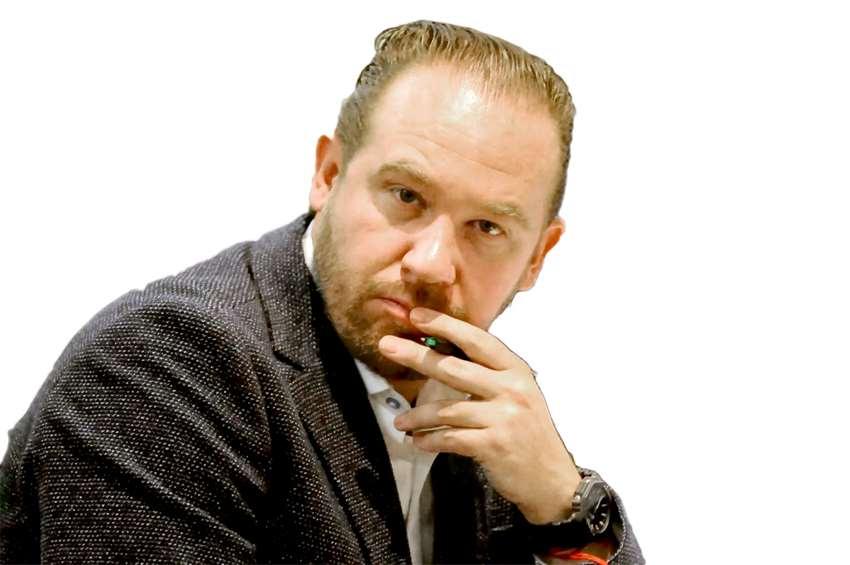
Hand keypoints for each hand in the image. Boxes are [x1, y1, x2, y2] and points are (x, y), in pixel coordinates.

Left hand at [377, 307, 581, 524]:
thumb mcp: (516, 394)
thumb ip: (487, 374)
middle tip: (387, 346)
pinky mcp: (493, 445)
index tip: (417, 315)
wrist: (550, 478)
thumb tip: (440, 355)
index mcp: (516, 370)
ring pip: (447, 409)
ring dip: (418, 415)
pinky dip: (430, 440)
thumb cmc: (526, 431)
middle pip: (454, 368)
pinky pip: (451, 438)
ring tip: (400, 420)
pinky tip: (417, 441)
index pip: (477, 340)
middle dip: (416, 355)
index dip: (446, 325)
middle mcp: (511, 389)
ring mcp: (503, 417)